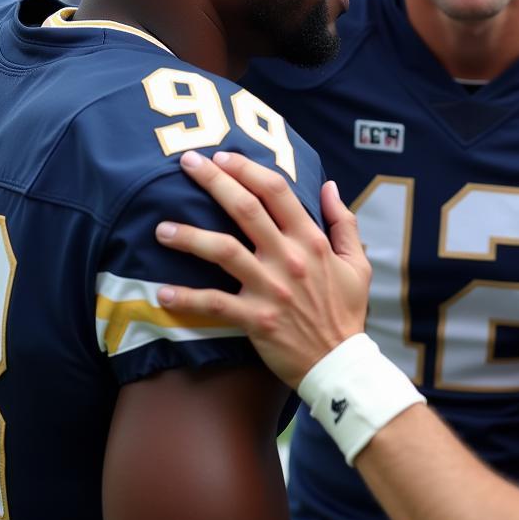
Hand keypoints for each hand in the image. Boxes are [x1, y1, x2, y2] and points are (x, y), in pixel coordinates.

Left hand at [155, 150, 370, 388]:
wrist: (339, 362)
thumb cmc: (346, 310)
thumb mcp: (357, 263)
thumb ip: (344, 222)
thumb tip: (328, 186)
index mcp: (312, 240)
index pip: (277, 192)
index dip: (248, 169)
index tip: (223, 157)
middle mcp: (288, 258)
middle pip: (246, 209)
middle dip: (213, 182)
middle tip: (185, 163)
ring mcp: (270, 288)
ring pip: (223, 251)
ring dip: (189, 236)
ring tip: (161, 228)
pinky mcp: (255, 319)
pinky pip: (213, 304)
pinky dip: (186, 298)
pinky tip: (161, 293)